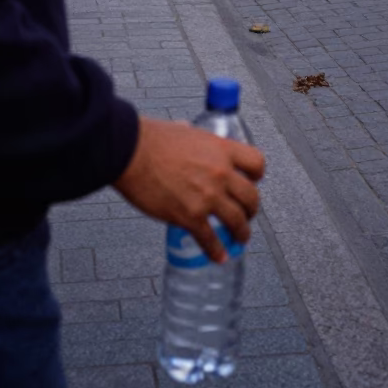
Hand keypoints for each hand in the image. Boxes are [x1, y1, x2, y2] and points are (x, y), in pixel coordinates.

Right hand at [114, 117, 264, 261]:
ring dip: (241, 233)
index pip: (256, 163)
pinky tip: (218, 257)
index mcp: (222, 149)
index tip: (252, 182)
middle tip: (247, 214)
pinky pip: (210, 239)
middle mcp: (221, 173)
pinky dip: (216, 251)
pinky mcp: (189, 216)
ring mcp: (207, 196)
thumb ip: (192, 136)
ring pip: (237, 221)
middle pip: (251, 197)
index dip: (256, 176)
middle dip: (251, 209)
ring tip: (240, 238)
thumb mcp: (183, 130)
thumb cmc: (152, 138)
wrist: (130, 152)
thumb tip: (186, 131)